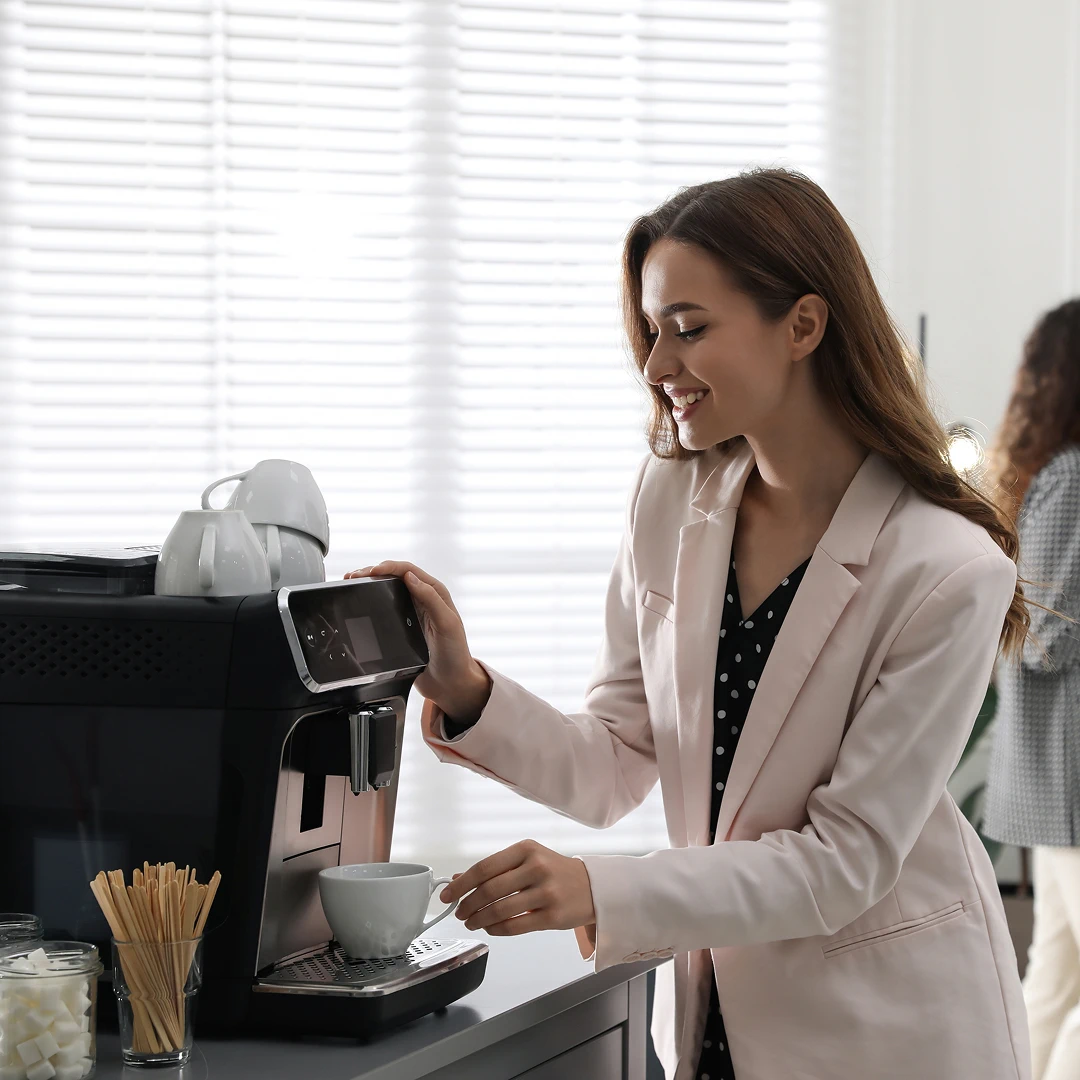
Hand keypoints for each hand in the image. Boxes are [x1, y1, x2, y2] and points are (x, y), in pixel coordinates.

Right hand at [344, 561, 489, 714]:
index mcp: (435, 593)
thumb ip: (431, 599)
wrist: (450, 684)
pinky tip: (359, 601)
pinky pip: (384, 608)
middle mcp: (422, 599)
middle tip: (354, 576)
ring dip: (369, 584)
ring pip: (387, 590)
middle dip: (373, 572)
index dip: (389, 567)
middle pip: (394, 577)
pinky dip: (370, 601)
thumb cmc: (455, 654)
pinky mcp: (402, 628)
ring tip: (351, 583)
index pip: (409, 571)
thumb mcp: (447, 624)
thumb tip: (411, 577)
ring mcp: (410, 613)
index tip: (372, 571)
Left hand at [441, 840, 594, 935]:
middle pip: (489, 890)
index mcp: (526, 849)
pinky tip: (490, 928)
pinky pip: (515, 926)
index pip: (484, 867)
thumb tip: (459, 880)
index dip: (462, 884)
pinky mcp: (553, 916)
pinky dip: (496, 930)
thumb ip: (495, 869)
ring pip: (500, 910)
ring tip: (472, 922)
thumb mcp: (526, 860)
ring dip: (479, 920)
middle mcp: (536, 868)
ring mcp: (546, 893)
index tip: (448, 894)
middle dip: (467, 905)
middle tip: (459, 913)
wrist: (593, 886)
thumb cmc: (554, 871)